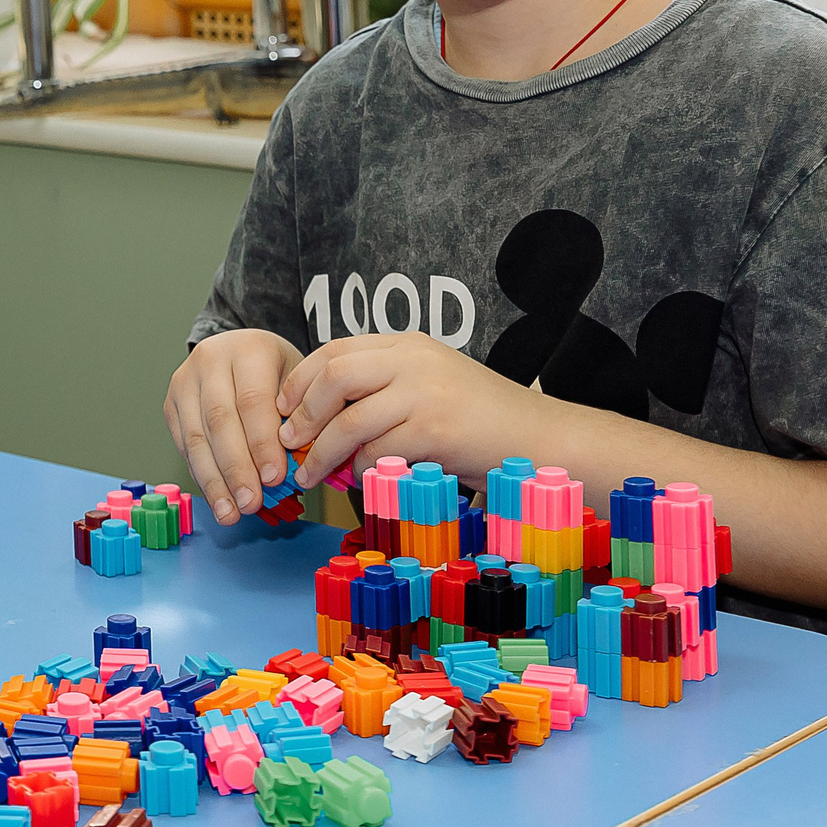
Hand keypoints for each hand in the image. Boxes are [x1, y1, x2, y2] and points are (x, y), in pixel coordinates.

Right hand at [163, 328, 305, 525]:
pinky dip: (202, 475)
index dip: (262, 443)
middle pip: (220, 420)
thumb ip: (300, 421)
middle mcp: (210, 359)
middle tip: (252, 502)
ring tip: (231, 512)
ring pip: (196, 436)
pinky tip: (218, 498)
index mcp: (248, 350)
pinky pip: (184, 445)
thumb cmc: (279, 374)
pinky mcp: (171, 403)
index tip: (275, 478)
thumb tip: (298, 470)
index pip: (252, 400)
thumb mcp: (299, 386)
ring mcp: (185, 381)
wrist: (244, 353)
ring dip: (215, 480)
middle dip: (237, 467)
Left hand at [277, 333, 539, 486]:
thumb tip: (320, 420)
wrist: (543, 439)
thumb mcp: (429, 388)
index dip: (300, 380)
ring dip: (321, 451)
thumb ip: (383, 391)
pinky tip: (356, 481)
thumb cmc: (483, 421)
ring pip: (349, 419)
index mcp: (408, 346)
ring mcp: (426, 393)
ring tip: (310, 473)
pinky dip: (360, 470)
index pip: (335, 350)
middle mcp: (414, 361)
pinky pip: (378, 451)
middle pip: (333, 376)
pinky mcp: (436, 430)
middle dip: (301, 412)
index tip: (282, 408)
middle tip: (288, 441)